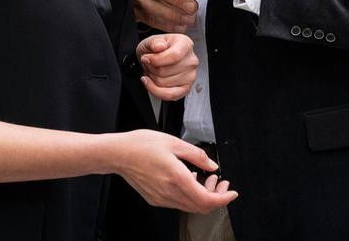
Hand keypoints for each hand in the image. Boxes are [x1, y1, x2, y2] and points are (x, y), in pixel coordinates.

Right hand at [111, 130, 236, 212]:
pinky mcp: (155, 199)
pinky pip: (178, 203)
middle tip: (220, 182)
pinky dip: (189, 195)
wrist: (117, 154)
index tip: (231, 192)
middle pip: (201, 207)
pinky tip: (188, 179)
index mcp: (177, 178)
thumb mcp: (173, 142)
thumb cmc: (141, 145)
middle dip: (216, 196)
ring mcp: (161, 198)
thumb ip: (196, 155)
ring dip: (203, 195)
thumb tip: (212, 165)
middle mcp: (169, 192)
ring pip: (190, 206)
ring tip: (205, 177)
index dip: (224, 199)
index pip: (207, 200)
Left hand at [137, 33, 197, 100]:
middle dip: (151, 68)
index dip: (156, 59)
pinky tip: (150, 82)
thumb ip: (154, 42)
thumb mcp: (151, 40)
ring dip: (152, 78)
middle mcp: (191, 60)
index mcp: (185, 44)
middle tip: (149, 63)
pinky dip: (155, 90)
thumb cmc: (156, 48)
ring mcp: (190, 76)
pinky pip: (169, 95)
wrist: (157, 56)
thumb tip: (159, 46)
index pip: (174, 56)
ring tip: (152, 70)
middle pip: (165, 71)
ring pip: (163, 83)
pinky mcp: (186, 89)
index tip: (146, 58)